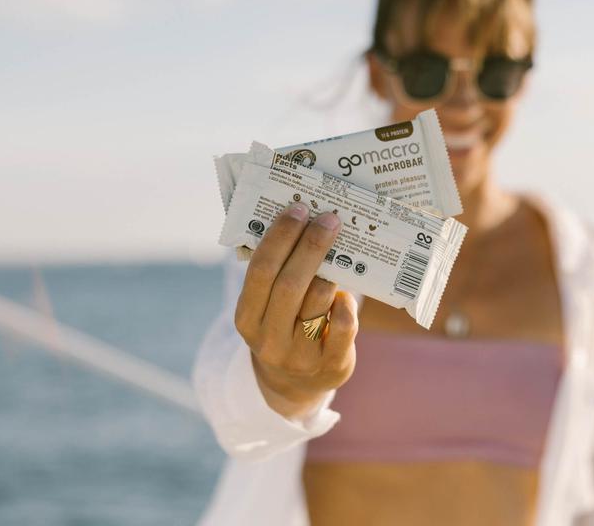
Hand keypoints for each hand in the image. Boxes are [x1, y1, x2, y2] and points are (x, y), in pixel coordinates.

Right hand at [234, 202, 358, 418]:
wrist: (293, 384)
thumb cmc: (282, 326)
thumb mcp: (265, 307)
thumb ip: (275, 274)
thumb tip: (299, 220)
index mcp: (247, 318)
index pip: (261, 271)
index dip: (280, 237)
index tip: (298, 210)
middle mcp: (269, 339)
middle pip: (290, 284)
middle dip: (311, 246)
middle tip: (329, 219)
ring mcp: (300, 356)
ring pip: (317, 302)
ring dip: (330, 271)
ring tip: (341, 247)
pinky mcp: (331, 365)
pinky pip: (343, 328)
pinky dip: (346, 305)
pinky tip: (345, 293)